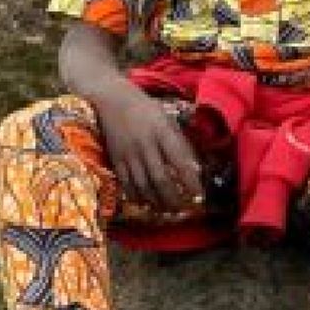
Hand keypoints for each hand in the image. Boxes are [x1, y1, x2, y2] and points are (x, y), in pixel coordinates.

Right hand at [95, 89, 203, 211]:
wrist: (111, 99)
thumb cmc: (145, 108)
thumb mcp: (168, 120)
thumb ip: (180, 142)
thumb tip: (193, 168)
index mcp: (162, 133)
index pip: (180, 162)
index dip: (190, 182)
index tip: (199, 196)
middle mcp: (145, 145)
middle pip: (160, 179)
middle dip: (173, 198)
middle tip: (182, 209)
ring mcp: (128, 154)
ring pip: (143, 185)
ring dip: (156, 201)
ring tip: (165, 210)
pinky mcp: (115, 158)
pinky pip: (125, 182)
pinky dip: (136, 195)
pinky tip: (144, 202)